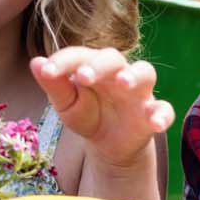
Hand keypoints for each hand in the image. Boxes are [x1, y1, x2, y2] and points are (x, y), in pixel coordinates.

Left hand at [30, 47, 173, 170]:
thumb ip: (54, 84)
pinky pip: (165, 109)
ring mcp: (139, 91)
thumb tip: (35, 62)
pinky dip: (162, 114)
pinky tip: (155, 123)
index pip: (80, 55)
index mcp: (93, 65)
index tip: (47, 72)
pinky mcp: (153, 112)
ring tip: (123, 83)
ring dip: (134, 76)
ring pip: (145, 72)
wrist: (109, 143)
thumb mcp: (67, 104)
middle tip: (84, 77)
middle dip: (99, 65)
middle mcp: (118, 72)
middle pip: (114, 58)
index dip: (63, 61)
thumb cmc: (87, 114)